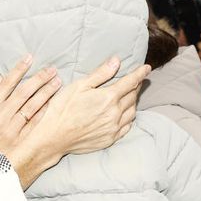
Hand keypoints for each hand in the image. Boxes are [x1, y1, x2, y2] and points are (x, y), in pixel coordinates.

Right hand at [0, 55, 59, 183]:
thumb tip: (3, 79)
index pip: (7, 83)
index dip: (19, 69)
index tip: (30, 58)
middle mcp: (0, 116)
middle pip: (23, 92)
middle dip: (39, 78)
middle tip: (51, 69)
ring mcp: (11, 129)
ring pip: (32, 106)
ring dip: (46, 93)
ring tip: (56, 82)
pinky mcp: (20, 141)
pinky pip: (34, 123)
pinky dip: (43, 111)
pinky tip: (52, 103)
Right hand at [22, 59, 149, 162]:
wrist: (54, 137)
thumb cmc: (62, 109)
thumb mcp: (79, 86)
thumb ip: (100, 74)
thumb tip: (116, 61)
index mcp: (108, 97)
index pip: (130, 82)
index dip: (140, 73)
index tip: (146, 68)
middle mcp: (115, 113)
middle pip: (133, 96)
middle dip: (137, 86)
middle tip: (138, 80)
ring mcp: (113, 128)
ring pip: (132, 111)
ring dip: (134, 101)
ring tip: (131, 95)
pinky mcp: (110, 139)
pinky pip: (127, 126)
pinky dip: (129, 117)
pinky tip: (125, 114)